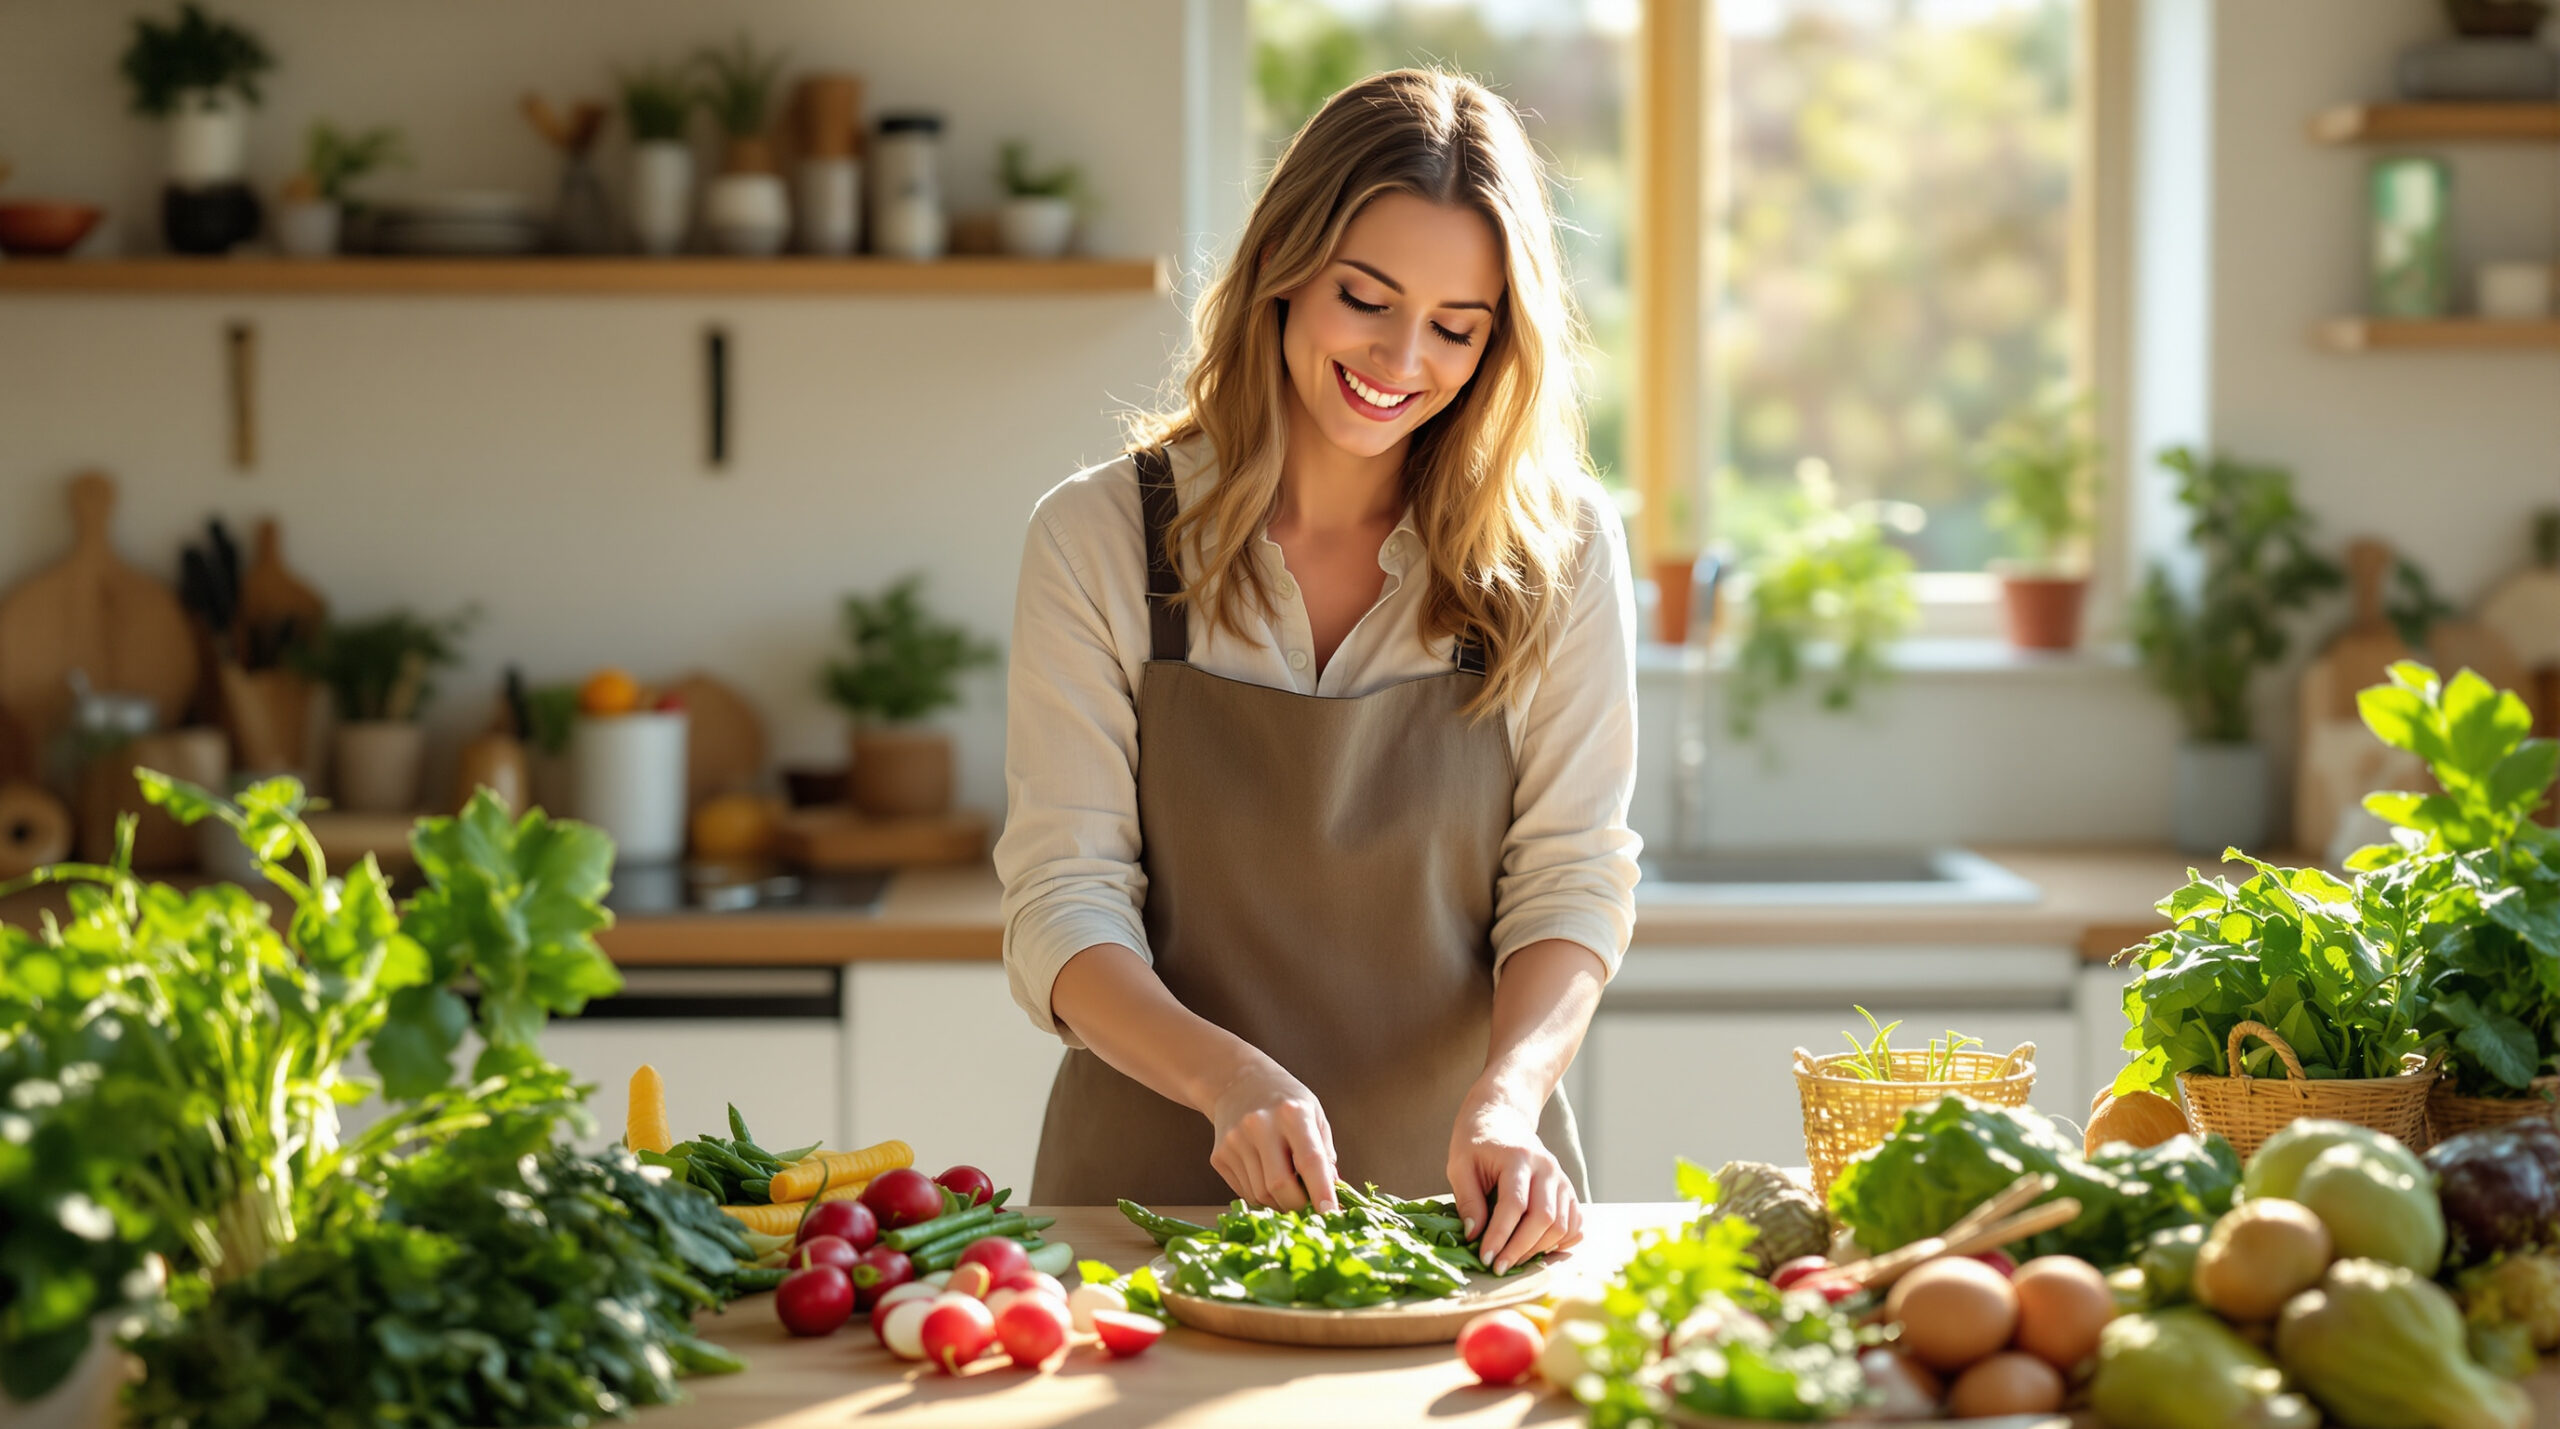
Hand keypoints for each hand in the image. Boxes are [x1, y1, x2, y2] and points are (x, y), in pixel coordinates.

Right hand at [1205, 1053, 1338, 1211]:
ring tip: (1289, 1190)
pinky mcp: (1219, 1156)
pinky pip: (1245, 1192)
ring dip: (1280, 1203)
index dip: (1321, 1190)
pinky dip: (1261, 1196)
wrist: (1236, 1082)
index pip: (1309, 1160)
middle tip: (1311, 1208)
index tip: (1332, 1213)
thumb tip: (1332, 1192)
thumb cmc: (1284, 1100)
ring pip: (1261, 1194)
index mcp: (1291, 1113)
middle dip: (1298, 1205)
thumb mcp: (1313, 1114)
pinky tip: (1266, 1178)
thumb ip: (1325, 1153)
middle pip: (1279, 1185)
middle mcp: (1259, 1126)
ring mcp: (1235, 1141)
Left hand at [1448, 1089, 1581, 1273]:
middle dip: (1520, 1249)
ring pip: (1562, 1225)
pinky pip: (1575, 1224)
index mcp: (1518, 1157)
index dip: (1500, 1235)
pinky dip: (1560, 1242)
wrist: (1503, 1116)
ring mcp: (1562, 1179)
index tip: (1485, 1258)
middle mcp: (1547, 1168)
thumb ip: (1468, 1199)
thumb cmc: (1477, 1141)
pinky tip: (1536, 1249)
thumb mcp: (1460, 1164)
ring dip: (1537, 1250)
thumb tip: (1475, 1236)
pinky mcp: (1569, 1190)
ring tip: (1512, 1259)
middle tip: (1498, 1267)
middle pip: (1544, 1218)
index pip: (1515, 1204)